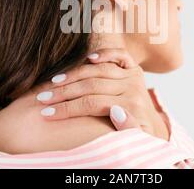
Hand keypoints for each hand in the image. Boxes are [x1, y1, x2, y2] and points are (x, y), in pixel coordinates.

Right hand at [35, 48, 169, 140]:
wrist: (152, 128)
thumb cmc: (136, 138)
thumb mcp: (134, 140)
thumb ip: (128, 128)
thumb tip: (116, 110)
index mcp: (132, 106)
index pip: (91, 104)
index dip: (67, 109)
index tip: (45, 114)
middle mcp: (133, 87)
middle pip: (91, 85)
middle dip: (64, 93)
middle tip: (42, 98)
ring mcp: (133, 75)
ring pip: (97, 69)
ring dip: (73, 75)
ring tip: (52, 83)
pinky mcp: (133, 67)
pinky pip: (119, 55)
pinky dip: (105, 53)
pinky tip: (89, 57)